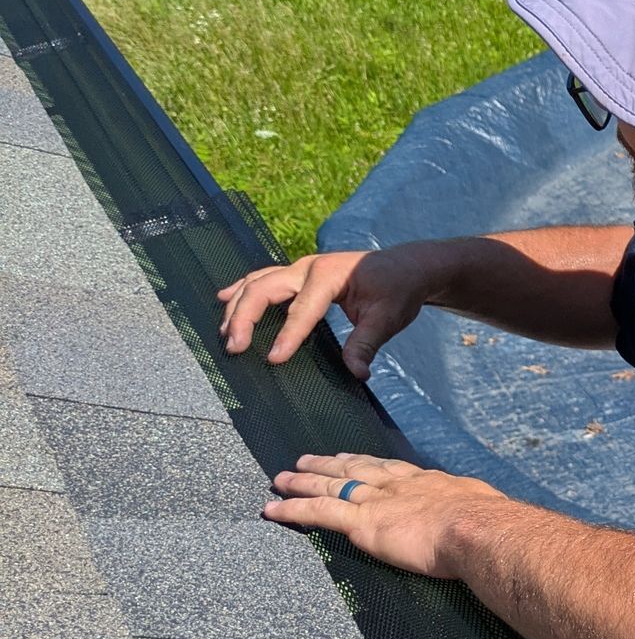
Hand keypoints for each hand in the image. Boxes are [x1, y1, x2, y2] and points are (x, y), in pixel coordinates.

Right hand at [218, 243, 448, 377]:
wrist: (406, 266)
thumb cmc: (398, 289)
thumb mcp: (389, 318)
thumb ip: (367, 344)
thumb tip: (357, 372)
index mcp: (328, 276)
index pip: (301, 310)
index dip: (287, 336)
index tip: (273, 360)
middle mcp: (308, 267)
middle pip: (264, 288)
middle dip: (245, 318)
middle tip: (234, 348)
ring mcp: (301, 268)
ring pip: (257, 282)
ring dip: (238, 306)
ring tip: (225, 333)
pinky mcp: (299, 274)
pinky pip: (263, 279)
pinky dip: (243, 290)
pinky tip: (224, 300)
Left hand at [262, 453, 503, 575]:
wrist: (476, 527)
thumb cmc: (486, 521)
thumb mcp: (480, 505)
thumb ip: (471, 508)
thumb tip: (482, 515)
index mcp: (424, 481)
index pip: (386, 468)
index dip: (365, 463)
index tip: (350, 458)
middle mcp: (395, 485)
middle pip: (352, 469)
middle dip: (327, 464)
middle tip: (305, 459)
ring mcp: (375, 502)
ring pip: (329, 485)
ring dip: (302, 482)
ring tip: (281, 479)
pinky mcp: (361, 523)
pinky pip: (318, 513)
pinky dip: (292, 510)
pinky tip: (273, 510)